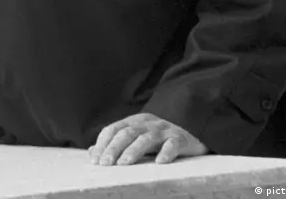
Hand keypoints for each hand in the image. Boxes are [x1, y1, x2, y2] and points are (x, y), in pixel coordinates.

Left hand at [89, 113, 207, 164]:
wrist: (194, 132)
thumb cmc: (159, 140)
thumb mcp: (136, 139)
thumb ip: (115, 144)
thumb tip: (91, 152)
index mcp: (134, 122)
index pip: (113, 129)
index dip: (102, 144)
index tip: (95, 160)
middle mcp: (147, 123)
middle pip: (126, 133)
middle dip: (113, 148)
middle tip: (105, 164)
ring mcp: (164, 130)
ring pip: (146, 138)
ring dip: (134, 151)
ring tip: (124, 163)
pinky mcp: (181, 138)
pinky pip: (173, 144)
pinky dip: (166, 152)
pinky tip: (160, 162)